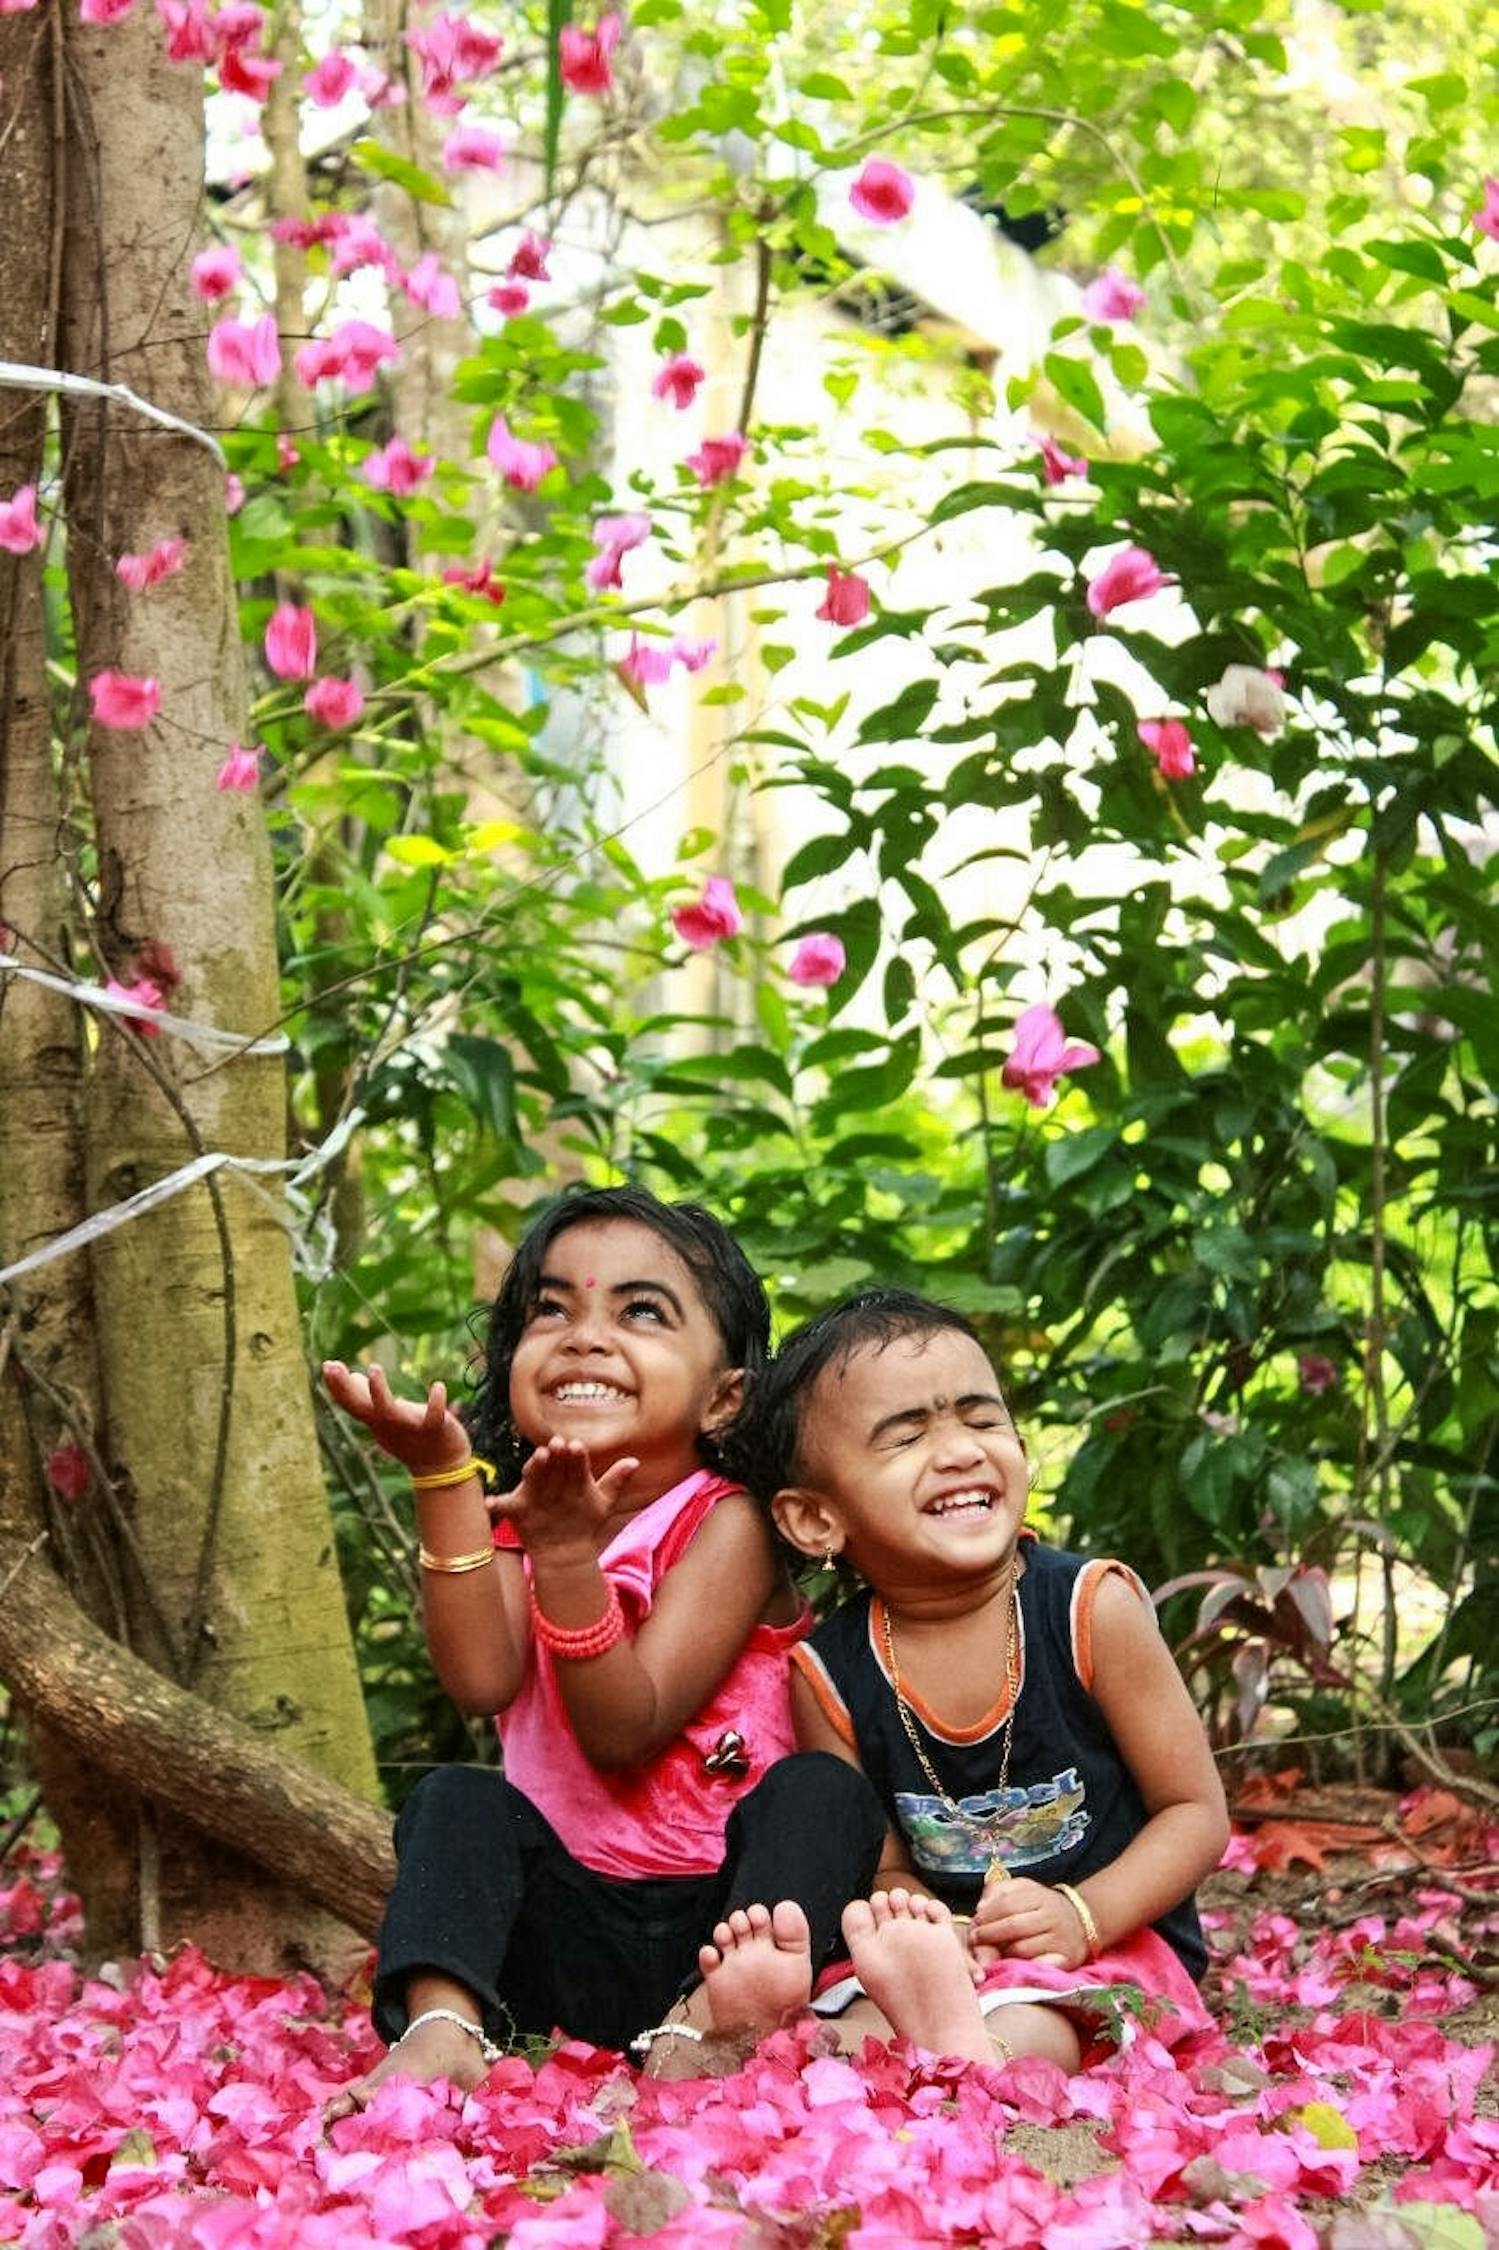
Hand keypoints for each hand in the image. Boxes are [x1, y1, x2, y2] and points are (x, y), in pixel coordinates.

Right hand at [322, 1360, 468, 1477]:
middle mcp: (388, 1424)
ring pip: (390, 1411)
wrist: (439, 1466)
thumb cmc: (411, 1435)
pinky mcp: (434, 1429)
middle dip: (344, 1388)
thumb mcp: (385, 1417)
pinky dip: (435, 1403)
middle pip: (360, 1407)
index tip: (326, 1365)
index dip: (337, 1387)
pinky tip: (438, 1386)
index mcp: (376, 1420)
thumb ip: (370, 1399)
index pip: (351, 1404)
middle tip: (330, 1365)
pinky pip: (433, 1417)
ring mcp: (409, 1427)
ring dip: (379, 1392)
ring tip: (373, 1368)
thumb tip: (355, 1375)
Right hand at [493, 1435, 638, 1558]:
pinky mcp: (516, 1508)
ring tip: (538, 1459)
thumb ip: (615, 1482)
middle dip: (554, 1456)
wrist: (566, 1550)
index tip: (576, 1446)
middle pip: (552, 1464)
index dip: (574, 1455)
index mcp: (569, 1474)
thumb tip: (635, 1461)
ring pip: (532, 1477)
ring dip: (534, 1468)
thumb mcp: (602, 1503)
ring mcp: (532, 1492)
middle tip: (556, 1446)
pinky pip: (503, 1505)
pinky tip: (488, 1503)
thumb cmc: (585, 1520)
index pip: (573, 1461)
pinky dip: (494, 1504)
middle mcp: (549, 1478)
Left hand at [969, 1875, 1078, 1968]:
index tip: (974, 1924)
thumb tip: (981, 1907)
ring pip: (1022, 1949)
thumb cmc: (1043, 1906)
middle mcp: (1052, 1917)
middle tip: (974, 1940)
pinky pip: (1037, 1966)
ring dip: (1002, 1952)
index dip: (987, 1915)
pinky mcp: (1066, 1961)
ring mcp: (1060, 1940)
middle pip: (1014, 1926)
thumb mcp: (1024, 1889)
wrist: (1082, 1923)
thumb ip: (1000, 1891)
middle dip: (989, 1935)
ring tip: (993, 1951)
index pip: (1008, 1905)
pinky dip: (1022, 1967)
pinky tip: (1013, 1965)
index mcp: (1040, 1896)